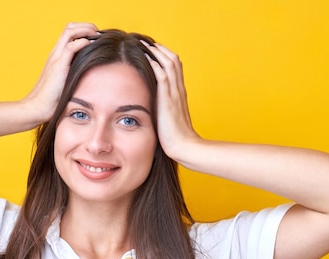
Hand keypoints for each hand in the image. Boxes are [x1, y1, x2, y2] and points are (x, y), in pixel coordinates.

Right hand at [23, 22, 98, 123]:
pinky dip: (83, 43)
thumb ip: (73, 76)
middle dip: (86, 26)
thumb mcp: (65, 84)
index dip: (83, 31)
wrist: (37, 108)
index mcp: (56, 57)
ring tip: (97, 36)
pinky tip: (91, 46)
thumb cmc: (51, 101)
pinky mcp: (58, 66)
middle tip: (98, 34)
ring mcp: (56, 58)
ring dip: (86, 30)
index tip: (96, 38)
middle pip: (69, 27)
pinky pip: (71, 47)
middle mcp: (55, 54)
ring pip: (70, 31)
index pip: (69, 34)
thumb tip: (90, 78)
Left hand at [143, 42, 201, 161]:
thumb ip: (162, 110)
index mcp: (179, 94)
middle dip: (160, 49)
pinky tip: (145, 57)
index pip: (175, 68)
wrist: (184, 147)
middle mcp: (179, 90)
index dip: (164, 56)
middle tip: (146, 42)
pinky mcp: (168, 99)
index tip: (152, 50)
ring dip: (156, 51)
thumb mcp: (168, 120)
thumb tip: (151, 109)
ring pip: (169, 63)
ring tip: (143, 43)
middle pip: (174, 60)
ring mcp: (175, 93)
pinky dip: (155, 64)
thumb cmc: (175, 139)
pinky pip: (162, 75)